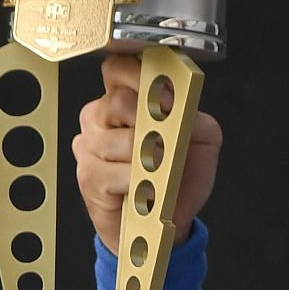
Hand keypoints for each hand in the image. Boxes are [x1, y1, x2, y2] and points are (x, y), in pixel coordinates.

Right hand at [73, 54, 223, 248]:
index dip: (138, 74)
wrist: (164, 220)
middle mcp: (102, 117)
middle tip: (168, 139)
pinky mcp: (88, 175)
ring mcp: (90, 145)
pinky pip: (114, 171)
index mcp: (125, 99)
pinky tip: (145, 187)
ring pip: (119, 139)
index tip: (161, 91)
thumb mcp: (200, 140)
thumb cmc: (177, 177)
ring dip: (148, 156)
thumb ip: (194, 116)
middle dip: (151, 121)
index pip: (118, 69)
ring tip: (160, 169)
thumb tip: (183, 107)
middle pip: (119, 102)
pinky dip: (137, 181)